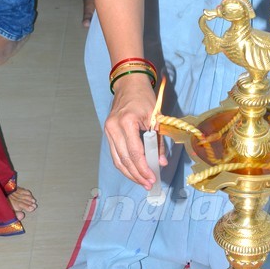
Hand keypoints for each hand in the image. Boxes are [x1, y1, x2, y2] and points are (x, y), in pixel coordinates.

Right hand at [104, 73, 166, 187]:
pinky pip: (115, 154)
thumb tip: (161, 163)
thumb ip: (158, 142)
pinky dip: (124, 165)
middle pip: (124, 159)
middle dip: (137, 174)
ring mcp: (108, 131)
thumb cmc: (144, 99)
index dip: (143, 168)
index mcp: (127, 122)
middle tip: (148, 184)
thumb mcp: (156, 118)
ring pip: (117, 159)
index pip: (134, 152)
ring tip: (142, 182)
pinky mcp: (108, 133)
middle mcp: (113, 128)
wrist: (129, 84)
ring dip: (130, 173)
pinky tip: (133, 172)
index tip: (152, 178)